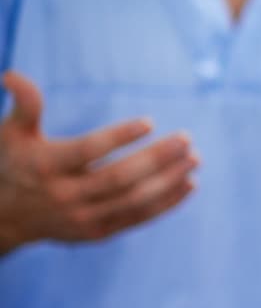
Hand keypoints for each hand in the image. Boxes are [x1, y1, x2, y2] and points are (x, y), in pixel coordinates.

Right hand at [0, 72, 197, 256]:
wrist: (3, 219)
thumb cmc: (12, 164)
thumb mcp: (11, 134)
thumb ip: (25, 105)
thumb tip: (12, 74)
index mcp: (46, 166)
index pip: (89, 151)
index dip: (120, 136)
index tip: (150, 121)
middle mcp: (64, 195)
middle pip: (120, 177)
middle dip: (157, 158)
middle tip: (187, 138)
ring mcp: (82, 217)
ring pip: (134, 200)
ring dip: (169, 180)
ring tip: (194, 159)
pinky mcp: (96, 232)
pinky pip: (138, 218)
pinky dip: (167, 203)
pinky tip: (189, 184)